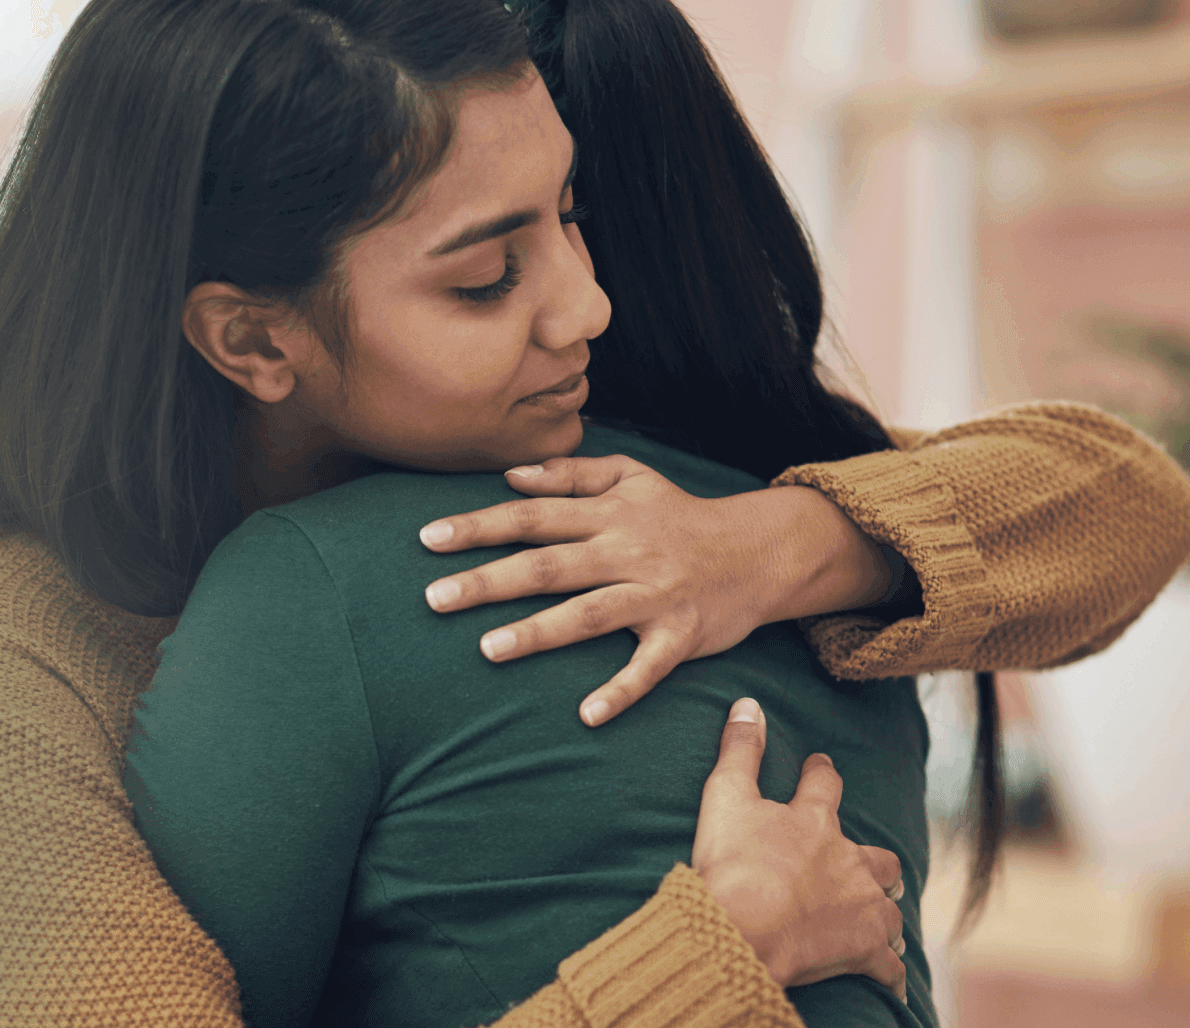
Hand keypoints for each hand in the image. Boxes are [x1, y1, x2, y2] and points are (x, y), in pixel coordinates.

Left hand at [419, 454, 902, 724]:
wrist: (760, 550)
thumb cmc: (681, 515)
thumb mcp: (632, 476)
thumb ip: (571, 474)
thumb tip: (511, 476)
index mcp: (609, 513)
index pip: (532, 516)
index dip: (479, 525)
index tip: (428, 538)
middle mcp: (627, 551)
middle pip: (549, 565)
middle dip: (489, 581)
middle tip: (433, 598)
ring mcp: (655, 594)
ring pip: (589, 614)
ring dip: (538, 632)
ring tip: (487, 649)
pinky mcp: (682, 634)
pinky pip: (649, 667)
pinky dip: (621, 690)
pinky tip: (587, 714)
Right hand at [693, 698, 908, 1000]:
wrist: (745, 928)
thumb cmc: (733, 863)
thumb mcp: (725, 796)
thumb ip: (739, 750)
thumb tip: (748, 703)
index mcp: (813, 821)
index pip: (824, 785)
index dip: (822, 774)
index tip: (821, 766)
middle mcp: (847, 860)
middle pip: (876, 856)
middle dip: (875, 861)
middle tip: (871, 865)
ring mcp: (860, 906)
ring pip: (888, 906)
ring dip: (885, 911)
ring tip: (883, 918)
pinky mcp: (863, 948)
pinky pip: (886, 964)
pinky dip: (889, 971)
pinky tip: (891, 979)